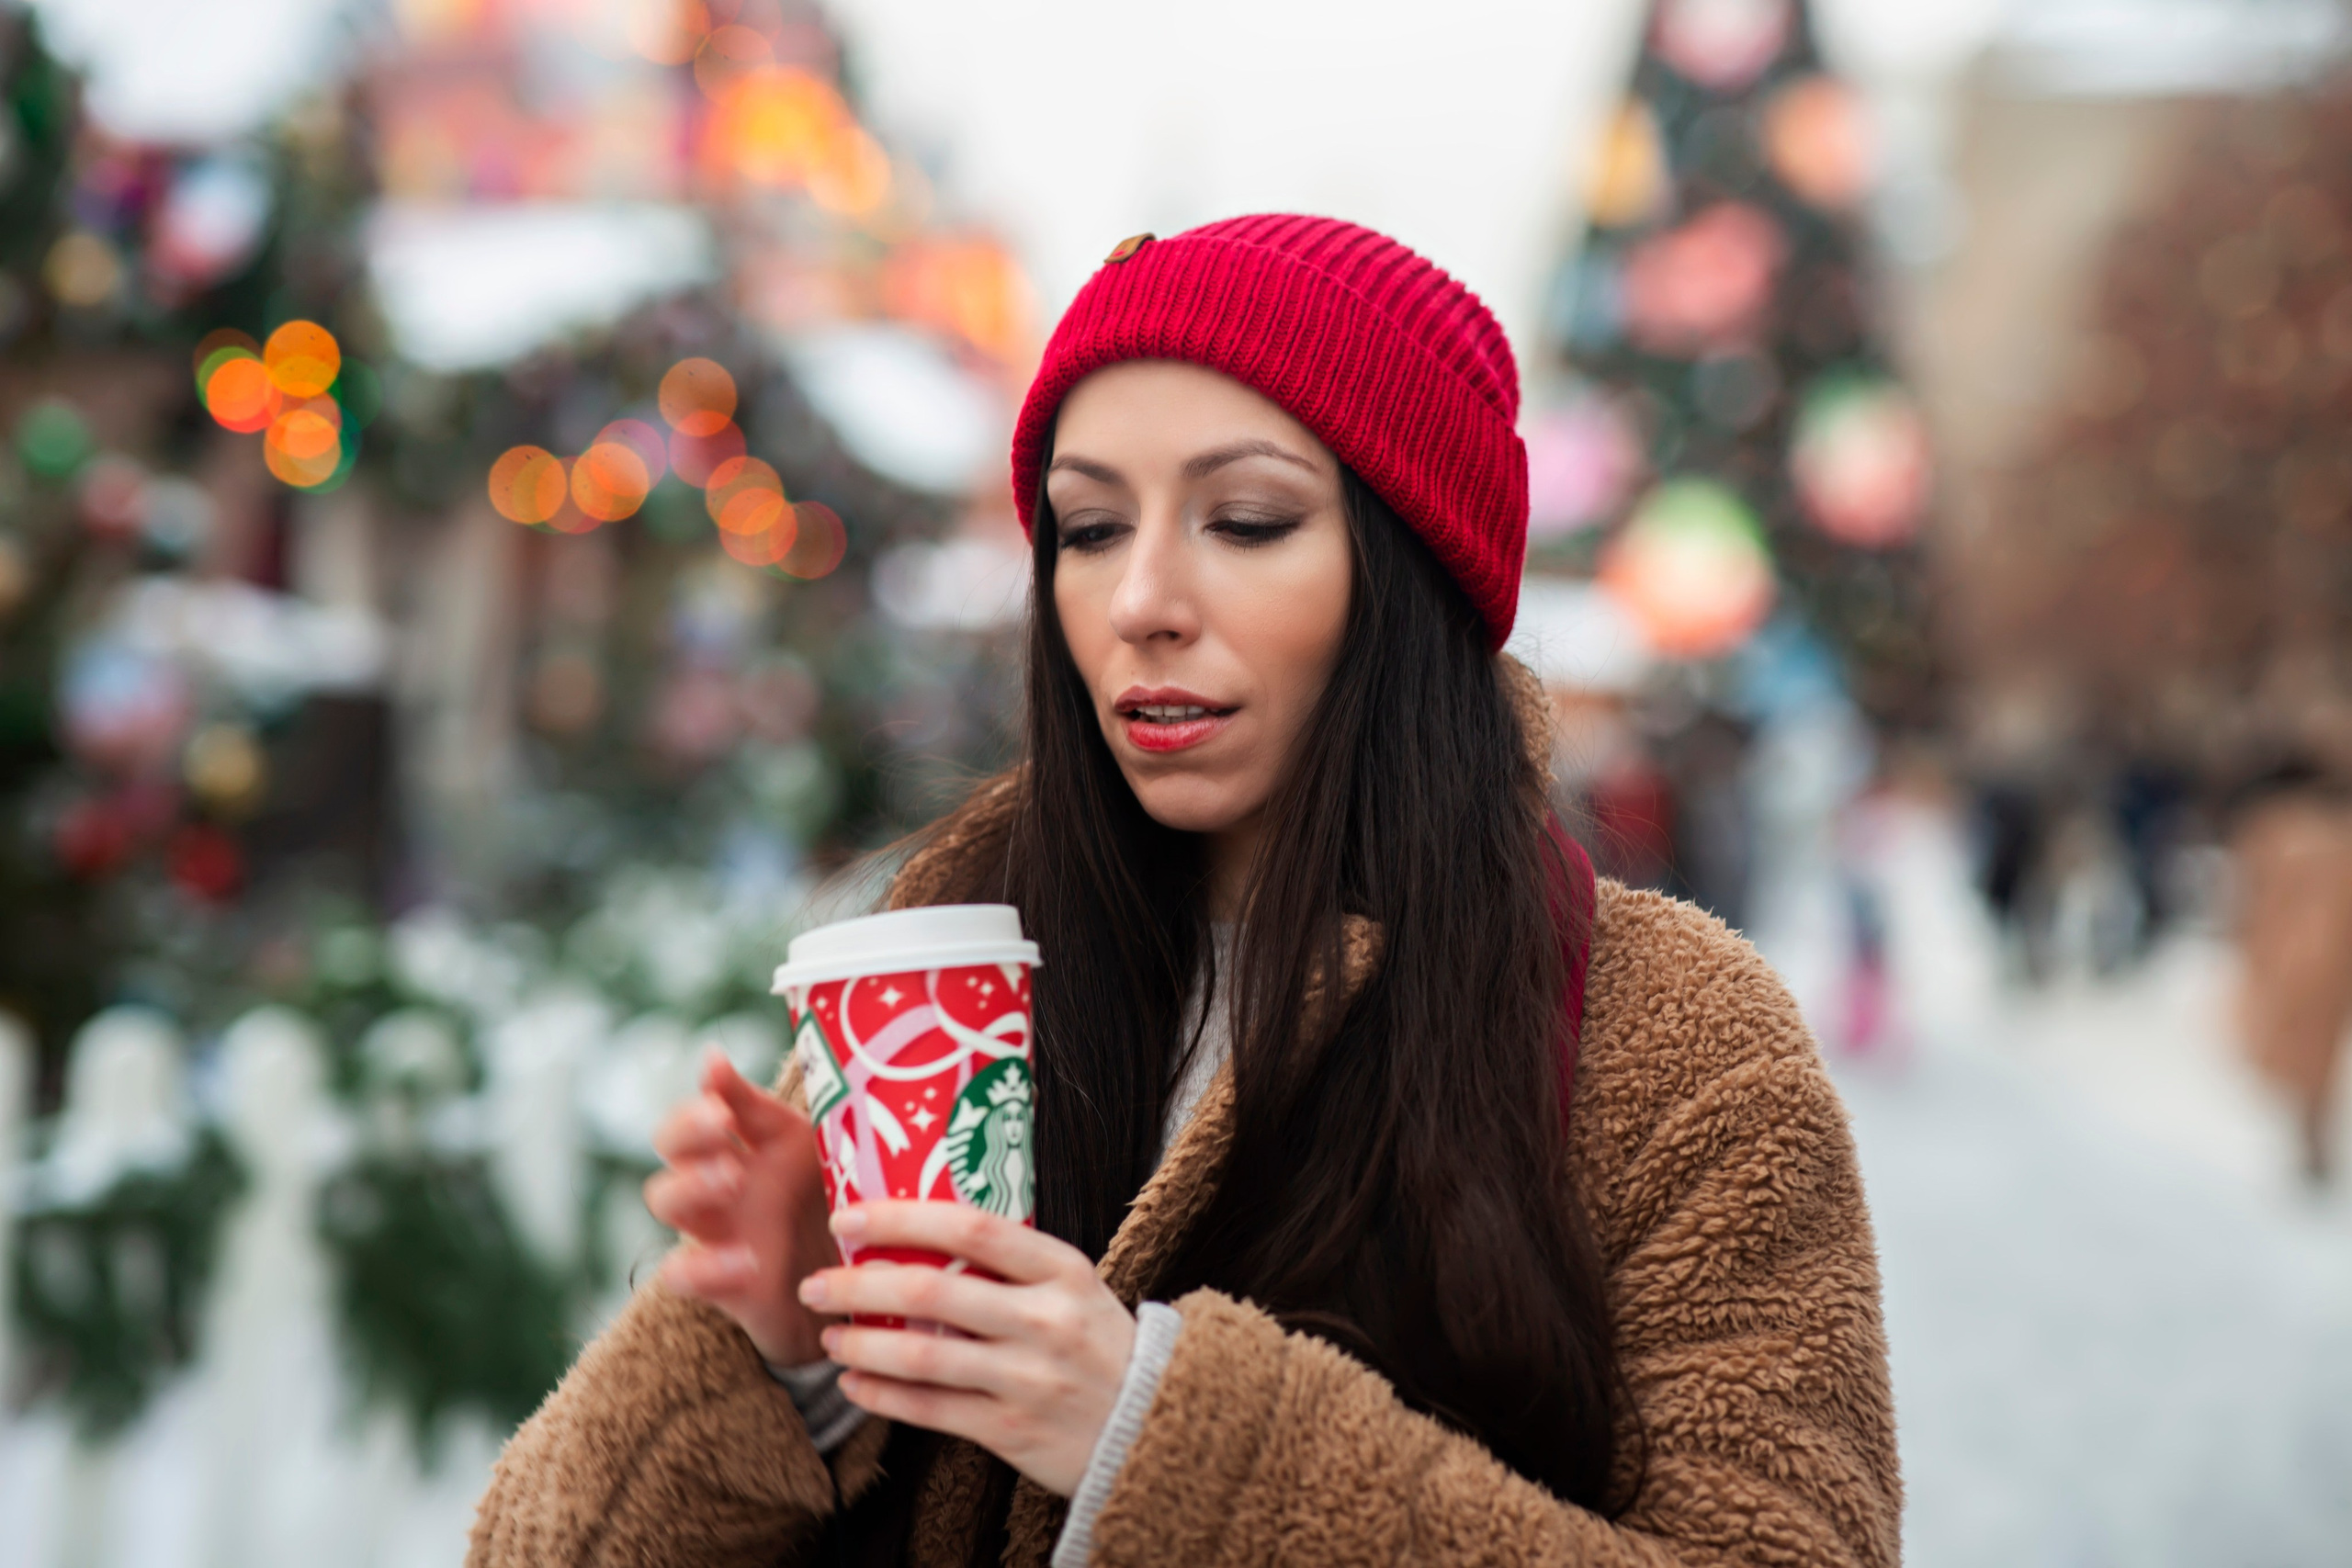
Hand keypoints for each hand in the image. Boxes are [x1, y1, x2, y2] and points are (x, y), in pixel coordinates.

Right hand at [643, 1049, 839, 1365]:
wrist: (857, 1284)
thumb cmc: (836, 1201)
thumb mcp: (819, 1148)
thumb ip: (780, 1108)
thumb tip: (717, 1056)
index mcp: (749, 1146)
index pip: (703, 1111)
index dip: (705, 1092)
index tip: (717, 1074)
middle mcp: (722, 1183)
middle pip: (670, 1147)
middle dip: (687, 1130)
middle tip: (721, 1123)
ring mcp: (717, 1231)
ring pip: (666, 1200)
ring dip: (689, 1184)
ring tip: (733, 1179)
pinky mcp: (721, 1284)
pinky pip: (681, 1273)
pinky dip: (704, 1265)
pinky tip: (747, 1259)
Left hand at [797, 1201, 1137, 1496]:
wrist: (1155, 1422)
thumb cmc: (1097, 1343)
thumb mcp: (1070, 1287)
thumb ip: (1008, 1264)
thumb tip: (915, 1233)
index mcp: (1062, 1269)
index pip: (971, 1229)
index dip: (901, 1219)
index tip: (848, 1216)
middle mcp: (1047, 1320)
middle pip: (933, 1292)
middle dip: (859, 1285)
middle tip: (815, 1283)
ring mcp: (1030, 1378)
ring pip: (925, 1357)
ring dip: (863, 1343)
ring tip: (829, 1336)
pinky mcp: (1014, 1430)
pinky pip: (932, 1410)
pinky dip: (884, 1396)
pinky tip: (856, 1382)